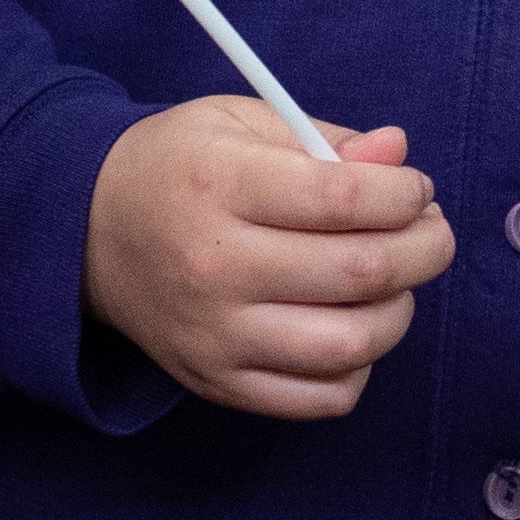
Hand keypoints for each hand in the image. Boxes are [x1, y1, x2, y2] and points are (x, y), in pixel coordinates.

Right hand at [84, 101, 453, 417]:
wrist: (88, 233)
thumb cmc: (180, 167)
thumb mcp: (241, 122)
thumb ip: (324, 139)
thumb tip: (399, 158)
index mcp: (221, 185)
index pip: (343, 199)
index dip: (404, 194)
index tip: (416, 189)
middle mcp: (215, 266)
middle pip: (360, 273)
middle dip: (425, 249)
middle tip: (431, 233)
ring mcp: (215, 335)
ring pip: (350, 343)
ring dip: (399, 311)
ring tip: (396, 282)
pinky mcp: (217, 383)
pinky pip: (320, 397)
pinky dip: (358, 366)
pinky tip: (352, 327)